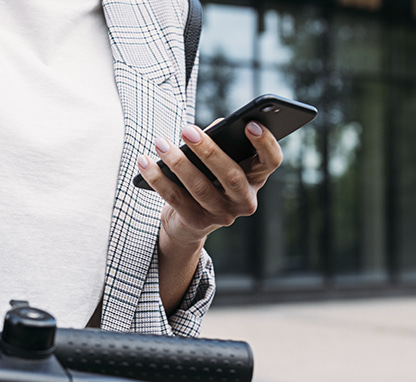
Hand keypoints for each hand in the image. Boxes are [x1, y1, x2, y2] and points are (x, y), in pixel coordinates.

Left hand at [136, 120, 283, 247]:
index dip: (265, 143)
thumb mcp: (218, 161)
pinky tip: (144, 162)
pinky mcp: (197, 223)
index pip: (271, 161)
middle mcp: (245, 200)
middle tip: (187, 130)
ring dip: (177, 162)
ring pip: (199, 187)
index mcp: (256, 178)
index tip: (250, 124)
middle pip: (231, 175)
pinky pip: (175, 198)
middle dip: (208, 151)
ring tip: (160, 143)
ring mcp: (222, 214)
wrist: (188, 223)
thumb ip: (221, 142)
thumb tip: (214, 127)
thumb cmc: (208, 179)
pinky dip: (157, 178)